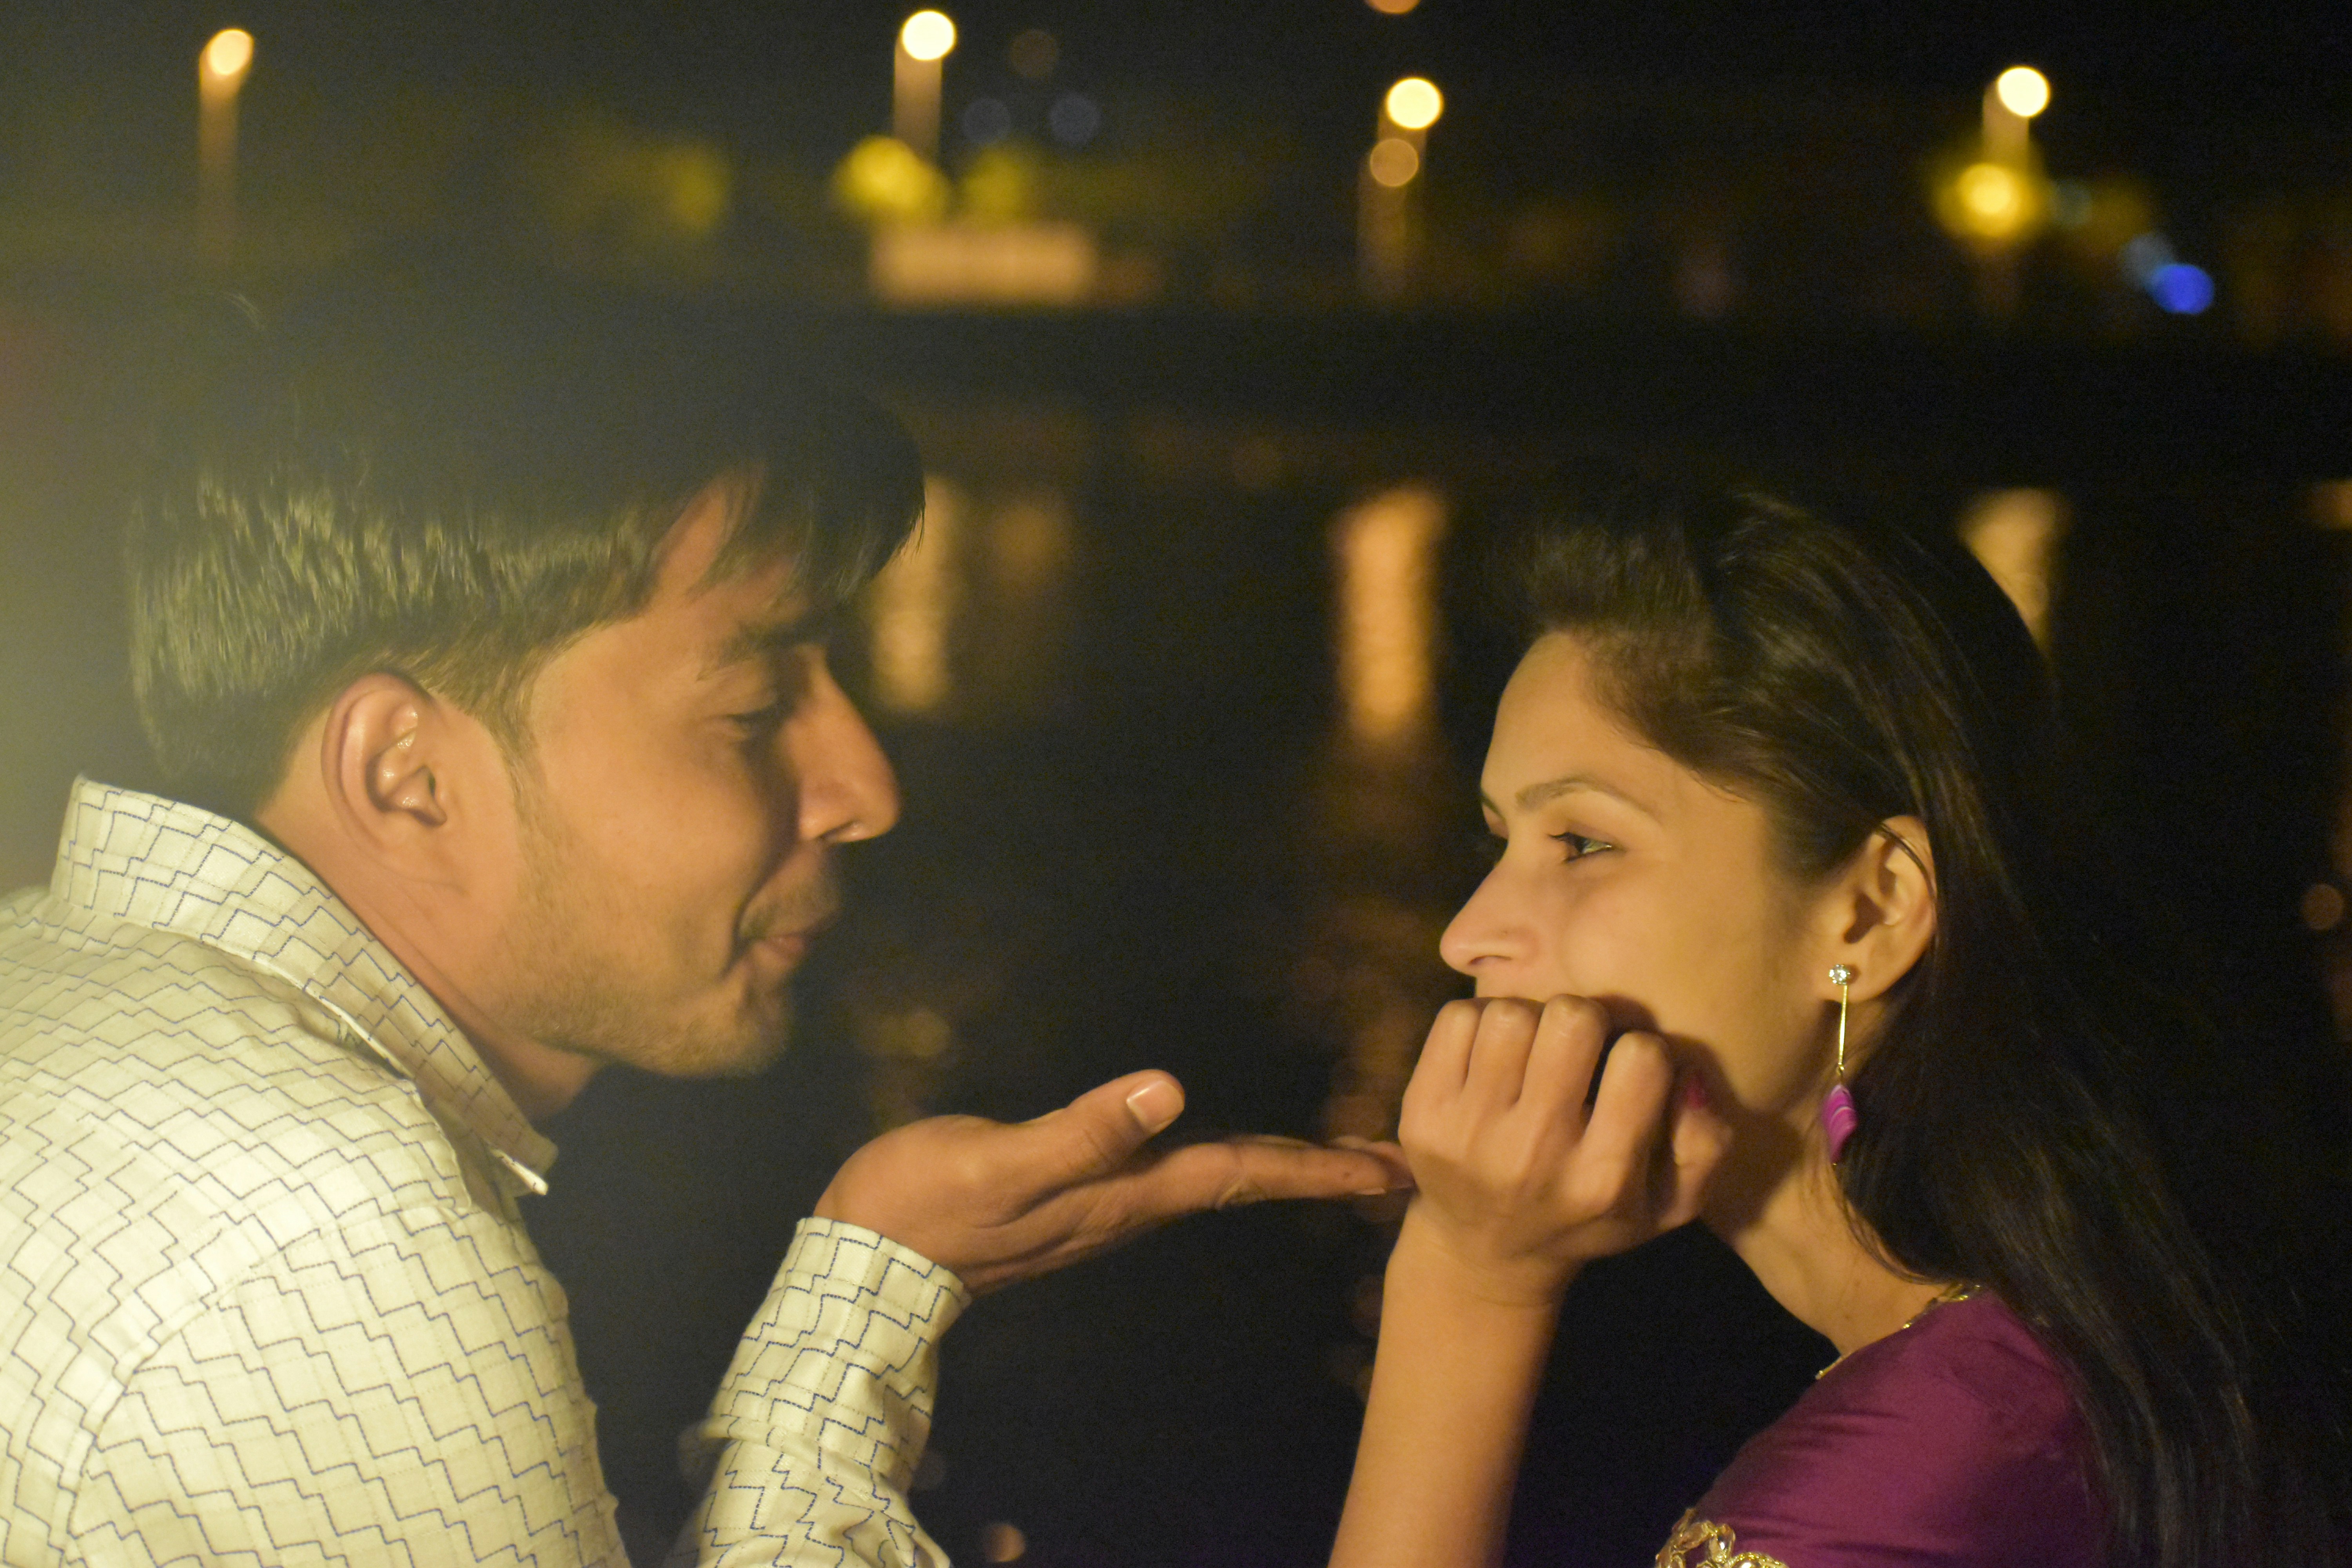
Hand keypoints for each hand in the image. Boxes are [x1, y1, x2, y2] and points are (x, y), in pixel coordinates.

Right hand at [814, 1070, 1412, 1292]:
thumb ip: (1087, 1131)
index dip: (1320, 1170)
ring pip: (1214, 1181)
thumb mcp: (1004, 1162)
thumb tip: (1171, 1088)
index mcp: (1128, 1194)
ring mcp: (1104, 1205)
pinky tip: (1218, 1146)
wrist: (866, 1259)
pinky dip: (1220, 1161)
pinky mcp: (1076, 1196)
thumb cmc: (929, 1204)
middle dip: (1320, 1171)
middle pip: (1244, 1182)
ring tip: (1331, 1153)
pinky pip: (1173, 1175)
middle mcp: (1131, 1204)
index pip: (1244, 1176)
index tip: (1393, 1168)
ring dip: (1277, 1167)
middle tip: (1393, 1163)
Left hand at [1395, 996, 1729, 1306]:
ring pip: (1511, 1013)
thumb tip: (1691, 1076)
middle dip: (1584, 1023)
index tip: (1627, 1072)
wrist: (1487, 1253)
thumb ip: (1704, 1146)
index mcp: (1601, 1179)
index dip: (1641, 1050)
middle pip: (1572, 1018)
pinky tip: (1493, 1060)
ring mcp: (1468, 1133)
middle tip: (1578, 1051)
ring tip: (1534, 1054)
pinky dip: (1479, 1023)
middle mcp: (1532, 1154)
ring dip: (1530, 1020)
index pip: (1641, 1058)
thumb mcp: (1666, 1205)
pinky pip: (1457, 1018)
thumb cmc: (1588, 1217)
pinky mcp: (1420, 1114)